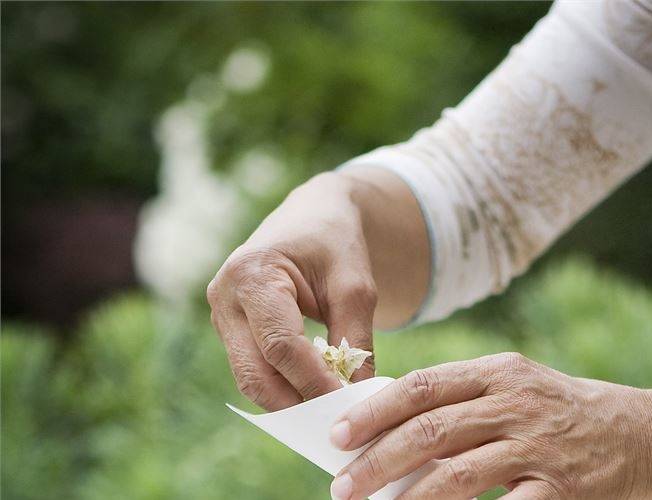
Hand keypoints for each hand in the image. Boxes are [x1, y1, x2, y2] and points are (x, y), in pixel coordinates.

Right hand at [207, 173, 377, 409]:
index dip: (314, 382)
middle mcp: (225, 295)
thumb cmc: (336, 244)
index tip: (348, 406)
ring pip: (250, 378)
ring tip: (329, 413)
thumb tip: (357, 398)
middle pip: (255, 372)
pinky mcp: (229, 327)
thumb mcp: (356, 287)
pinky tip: (313, 395)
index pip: (280, 344)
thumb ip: (354, 341)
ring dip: (288, 401)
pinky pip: (253, 368)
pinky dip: (282, 387)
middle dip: (297, 402)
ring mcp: (221, 313)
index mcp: (253, 273)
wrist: (314, 217)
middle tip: (337, 421)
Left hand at [329, 353, 651, 498]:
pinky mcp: (561, 487)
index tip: (337, 434)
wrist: (638, 432)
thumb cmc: (556, 408)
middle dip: (377, 460)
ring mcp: (539, 445)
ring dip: (409, 498)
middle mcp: (514, 402)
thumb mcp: (512, 386)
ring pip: (459, 474)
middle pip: (431, 431)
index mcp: (496, 371)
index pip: (422, 386)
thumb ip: (460, 400)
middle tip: (342, 485)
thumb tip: (390, 427)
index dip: (375, 411)